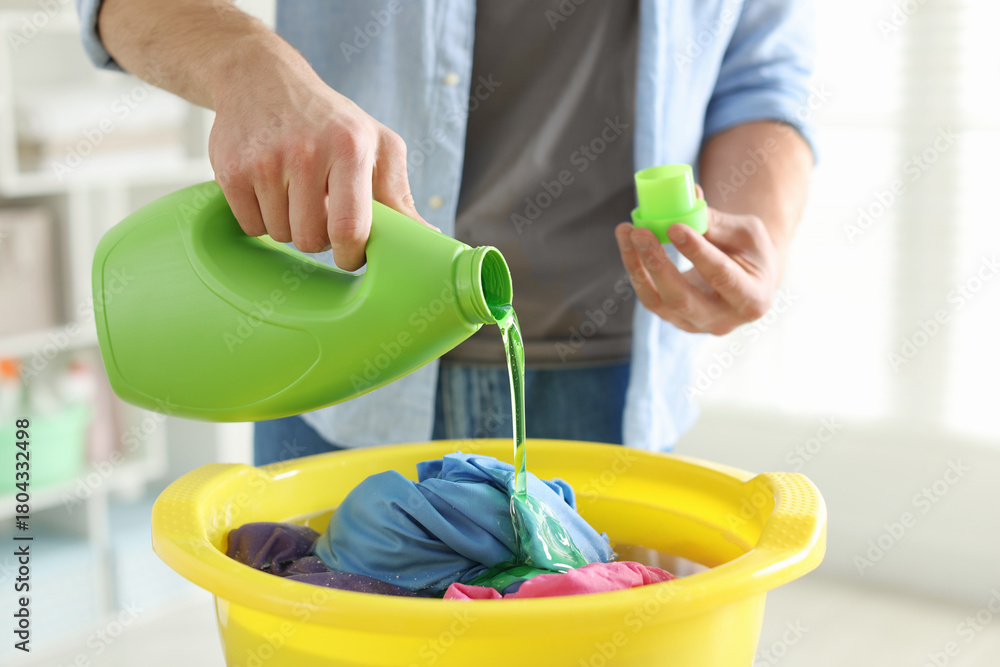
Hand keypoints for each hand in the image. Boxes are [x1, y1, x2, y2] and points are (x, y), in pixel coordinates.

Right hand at [208, 52, 431, 270]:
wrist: (262, 78)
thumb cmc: (331, 120)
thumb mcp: (376, 144)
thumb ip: (400, 195)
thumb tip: (429, 237)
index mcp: (350, 147)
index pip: (350, 228)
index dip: (351, 254)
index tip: (351, 254)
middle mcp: (305, 151)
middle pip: (311, 239)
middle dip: (319, 238)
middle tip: (321, 212)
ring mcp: (264, 160)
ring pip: (280, 235)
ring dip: (290, 227)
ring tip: (296, 194)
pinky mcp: (230, 169)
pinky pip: (251, 226)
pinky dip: (261, 219)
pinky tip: (270, 190)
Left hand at [614, 187, 783, 334]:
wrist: (747, 280)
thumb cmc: (751, 252)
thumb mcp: (747, 234)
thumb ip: (717, 222)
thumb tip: (688, 197)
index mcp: (752, 300)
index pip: (721, 277)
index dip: (697, 252)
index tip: (674, 226)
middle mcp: (722, 321)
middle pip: (681, 299)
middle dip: (657, 264)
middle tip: (640, 232)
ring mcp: (694, 324)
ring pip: (657, 300)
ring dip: (637, 264)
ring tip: (626, 231)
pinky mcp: (673, 318)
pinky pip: (648, 296)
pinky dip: (635, 268)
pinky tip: (627, 242)